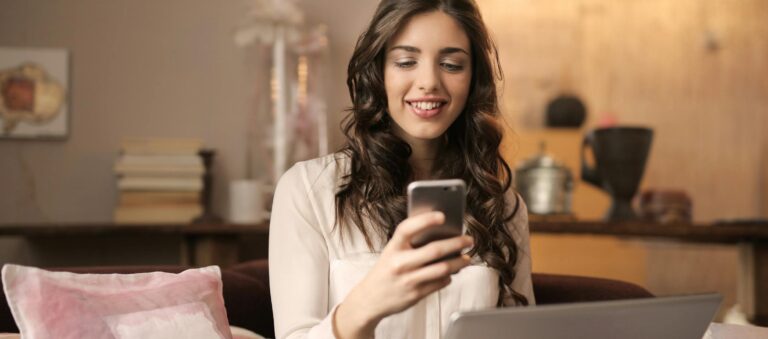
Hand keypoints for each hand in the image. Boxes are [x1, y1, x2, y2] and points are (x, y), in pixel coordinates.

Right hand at [333, 211, 473, 338]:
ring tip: (466, 258)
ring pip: (442, 268)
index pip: (408, 229)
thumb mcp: (391, 252)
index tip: (442, 216)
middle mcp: (400, 263)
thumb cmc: (385, 271)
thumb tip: (440, 234)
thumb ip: (410, 243)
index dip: (425, 220)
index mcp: (392, 248)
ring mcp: (408, 280)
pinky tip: (451, 272)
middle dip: (456, 243)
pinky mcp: (415, 294)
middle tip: (469, 240)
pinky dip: (449, 276)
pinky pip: (440, 283)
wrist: (370, 299)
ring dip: (459, 262)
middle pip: (434, 250)